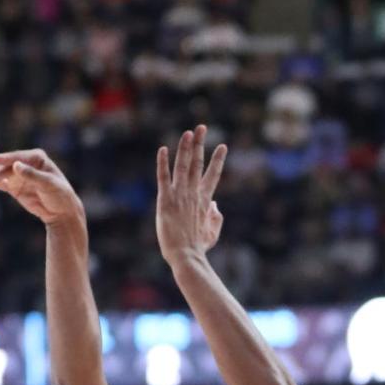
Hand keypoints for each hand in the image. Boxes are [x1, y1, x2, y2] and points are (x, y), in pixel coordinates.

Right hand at [0, 149, 84, 229]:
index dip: (2, 159)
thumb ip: (33, 176)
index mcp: (35, 158)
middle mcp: (24, 164)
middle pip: (1, 165)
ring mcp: (18, 175)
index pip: (15, 158)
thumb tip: (16, 166)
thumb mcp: (49, 185)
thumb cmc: (60, 195)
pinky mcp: (14, 187)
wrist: (63, 211)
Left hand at [156, 124, 226, 265]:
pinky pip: (163, 177)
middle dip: (200, 144)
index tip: (222, 146)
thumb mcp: (213, 233)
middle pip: (198, 164)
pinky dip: (163, 162)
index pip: (213, 175)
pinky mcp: (165, 200)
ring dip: (186, 147)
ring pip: (183, 166)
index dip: (218, 160)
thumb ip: (216, 217)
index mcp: (205, 201)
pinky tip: (163, 149)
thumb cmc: (198, 248)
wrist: (186, 256)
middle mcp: (193, 194)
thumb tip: (216, 205)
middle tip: (202, 127)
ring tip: (189, 132)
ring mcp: (179, 195)